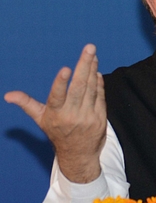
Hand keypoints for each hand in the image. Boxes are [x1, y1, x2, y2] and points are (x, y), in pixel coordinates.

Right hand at [4, 44, 106, 182]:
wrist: (78, 154)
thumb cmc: (58, 132)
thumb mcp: (41, 119)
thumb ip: (27, 104)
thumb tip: (8, 95)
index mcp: (55, 114)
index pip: (57, 96)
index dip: (61, 83)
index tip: (65, 69)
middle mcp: (72, 115)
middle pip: (79, 87)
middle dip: (84, 66)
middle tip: (89, 48)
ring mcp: (88, 116)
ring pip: (91, 89)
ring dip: (93, 70)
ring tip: (93, 55)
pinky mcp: (100, 118)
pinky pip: (100, 97)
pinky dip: (99, 84)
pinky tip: (96, 72)